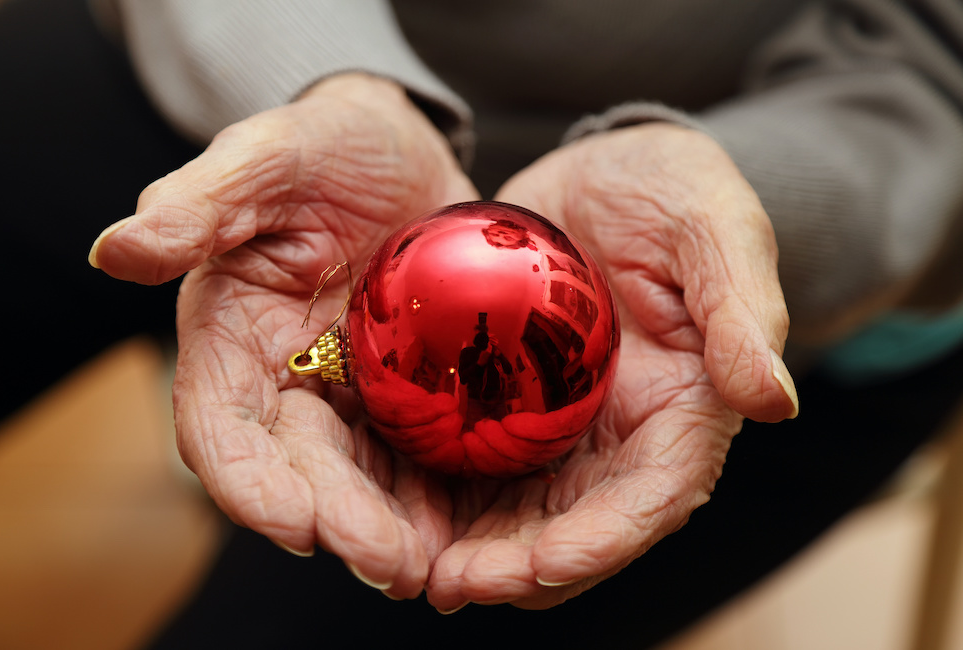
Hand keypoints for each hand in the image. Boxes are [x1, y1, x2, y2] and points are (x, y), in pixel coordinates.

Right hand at [89, 73, 478, 598]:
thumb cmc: (325, 142)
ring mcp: (350, 390)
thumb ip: (200, 204)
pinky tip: (467, 529)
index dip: (249, 481)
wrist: (398, 147)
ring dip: (386, 530)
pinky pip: (416, 453)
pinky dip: (434, 496)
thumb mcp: (268, 155)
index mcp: (231, 335)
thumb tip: (116, 251)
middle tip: (389, 566)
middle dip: (336, 523)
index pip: (222, 425)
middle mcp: (284, 378)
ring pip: (358, 478)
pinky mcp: (408, 390)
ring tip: (428, 570)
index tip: (293, 524)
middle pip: (298, 469)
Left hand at [424, 123, 797, 609]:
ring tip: (418, 571)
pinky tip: (392, 502)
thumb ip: (742, 310)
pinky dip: (443, 489)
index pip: (652, 496)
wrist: (614, 174)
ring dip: (476, 548)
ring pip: (523, 507)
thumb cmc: (679, 194)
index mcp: (685, 410)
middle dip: (521, 567)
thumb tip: (773, 401)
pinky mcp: (516, 399)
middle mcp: (624, 435)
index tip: (542, 565)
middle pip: (578, 523)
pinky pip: (478, 455)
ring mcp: (567, 423)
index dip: (602, 540)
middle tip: (453, 586)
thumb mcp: (718, 230)